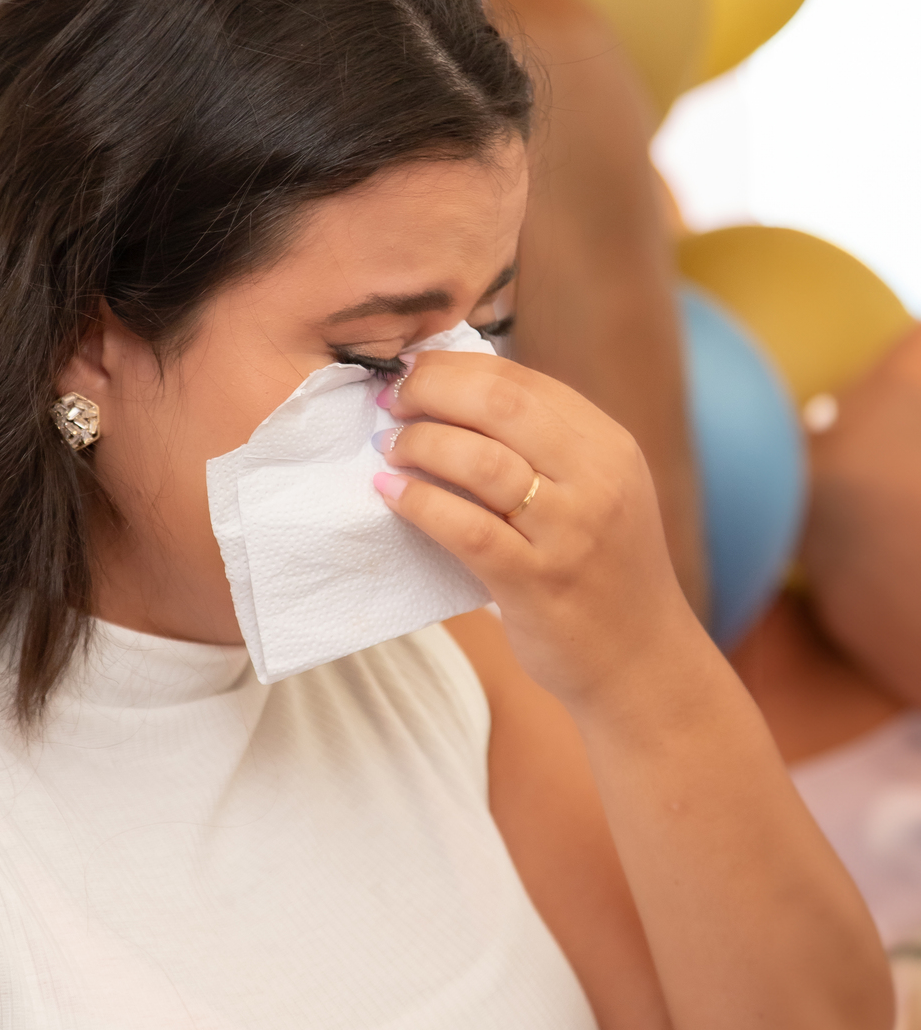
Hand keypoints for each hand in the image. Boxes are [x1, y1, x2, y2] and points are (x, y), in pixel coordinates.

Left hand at [374, 350, 695, 707]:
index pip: (523, 381)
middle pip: (500, 405)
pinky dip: (419, 503)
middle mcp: (597, 480)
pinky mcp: (538, 583)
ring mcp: (569, 532)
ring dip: (421, 443)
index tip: (412, 370)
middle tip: (391, 398)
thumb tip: (456, 395)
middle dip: (433, 390)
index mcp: (609, 447)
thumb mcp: (596, 492)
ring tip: (389, 447)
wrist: (641, 661)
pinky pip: (467, 529)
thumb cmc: (603, 571)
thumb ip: (545, 446)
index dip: (456, 367)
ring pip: (481, 462)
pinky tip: (390, 493)